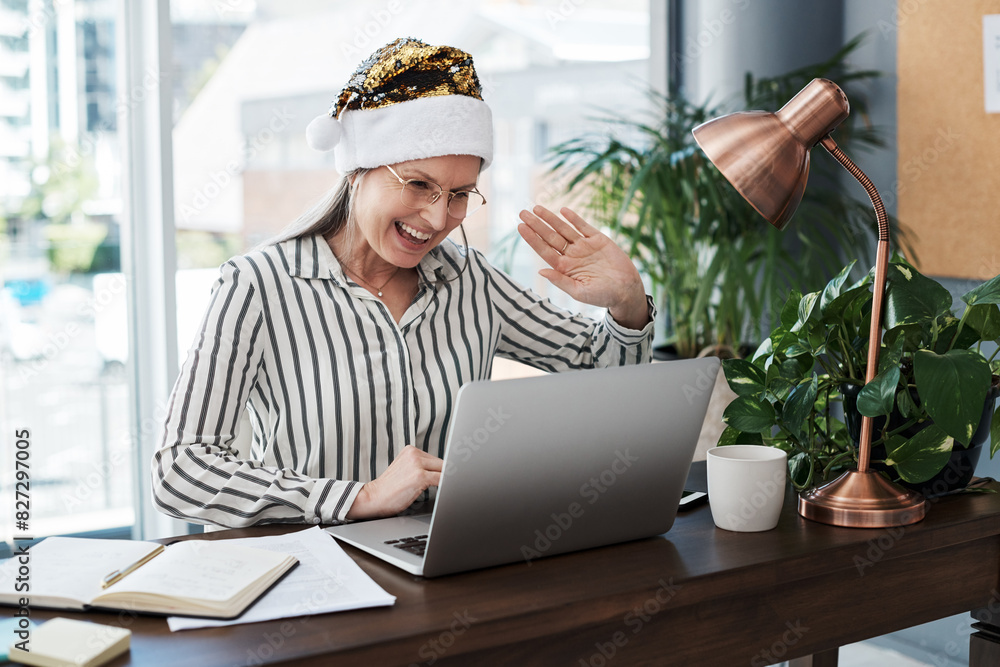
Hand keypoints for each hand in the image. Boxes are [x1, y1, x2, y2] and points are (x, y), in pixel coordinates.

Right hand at [346, 445, 442, 519]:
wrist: (374, 497)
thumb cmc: (389, 488)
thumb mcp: (405, 469)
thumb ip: (421, 466)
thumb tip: (442, 471)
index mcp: (411, 450)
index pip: (436, 459)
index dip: (444, 469)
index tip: (452, 474)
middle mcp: (414, 453)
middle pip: (442, 463)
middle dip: (447, 475)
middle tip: (450, 484)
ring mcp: (417, 464)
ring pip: (444, 470)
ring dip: (446, 480)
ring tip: (443, 488)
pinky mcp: (420, 476)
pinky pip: (442, 479)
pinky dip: (446, 485)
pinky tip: (445, 490)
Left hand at [517, 205, 649, 329]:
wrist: (626, 290)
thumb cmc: (602, 296)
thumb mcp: (579, 292)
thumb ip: (560, 281)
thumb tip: (540, 271)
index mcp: (565, 268)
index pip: (544, 250)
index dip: (532, 238)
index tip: (520, 227)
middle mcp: (572, 255)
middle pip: (550, 237)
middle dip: (536, 225)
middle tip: (522, 213)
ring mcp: (584, 246)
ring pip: (564, 229)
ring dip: (550, 218)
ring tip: (536, 208)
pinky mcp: (599, 239)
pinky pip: (584, 226)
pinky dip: (574, 218)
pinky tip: (563, 211)